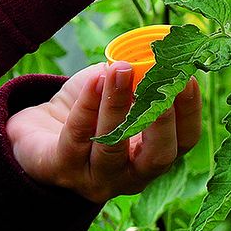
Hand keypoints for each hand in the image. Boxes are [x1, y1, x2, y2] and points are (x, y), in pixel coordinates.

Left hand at [7, 62, 201, 202]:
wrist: (40, 130)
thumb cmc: (90, 108)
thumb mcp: (120, 90)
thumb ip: (140, 76)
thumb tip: (157, 52)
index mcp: (153, 153)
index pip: (185, 141)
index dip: (190, 111)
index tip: (186, 76)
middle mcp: (131, 175)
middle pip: (158, 157)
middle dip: (162, 119)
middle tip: (159, 83)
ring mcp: (97, 178)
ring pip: (112, 147)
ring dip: (118, 105)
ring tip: (119, 70)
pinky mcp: (63, 170)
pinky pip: (77, 137)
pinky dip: (88, 105)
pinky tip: (94, 79)